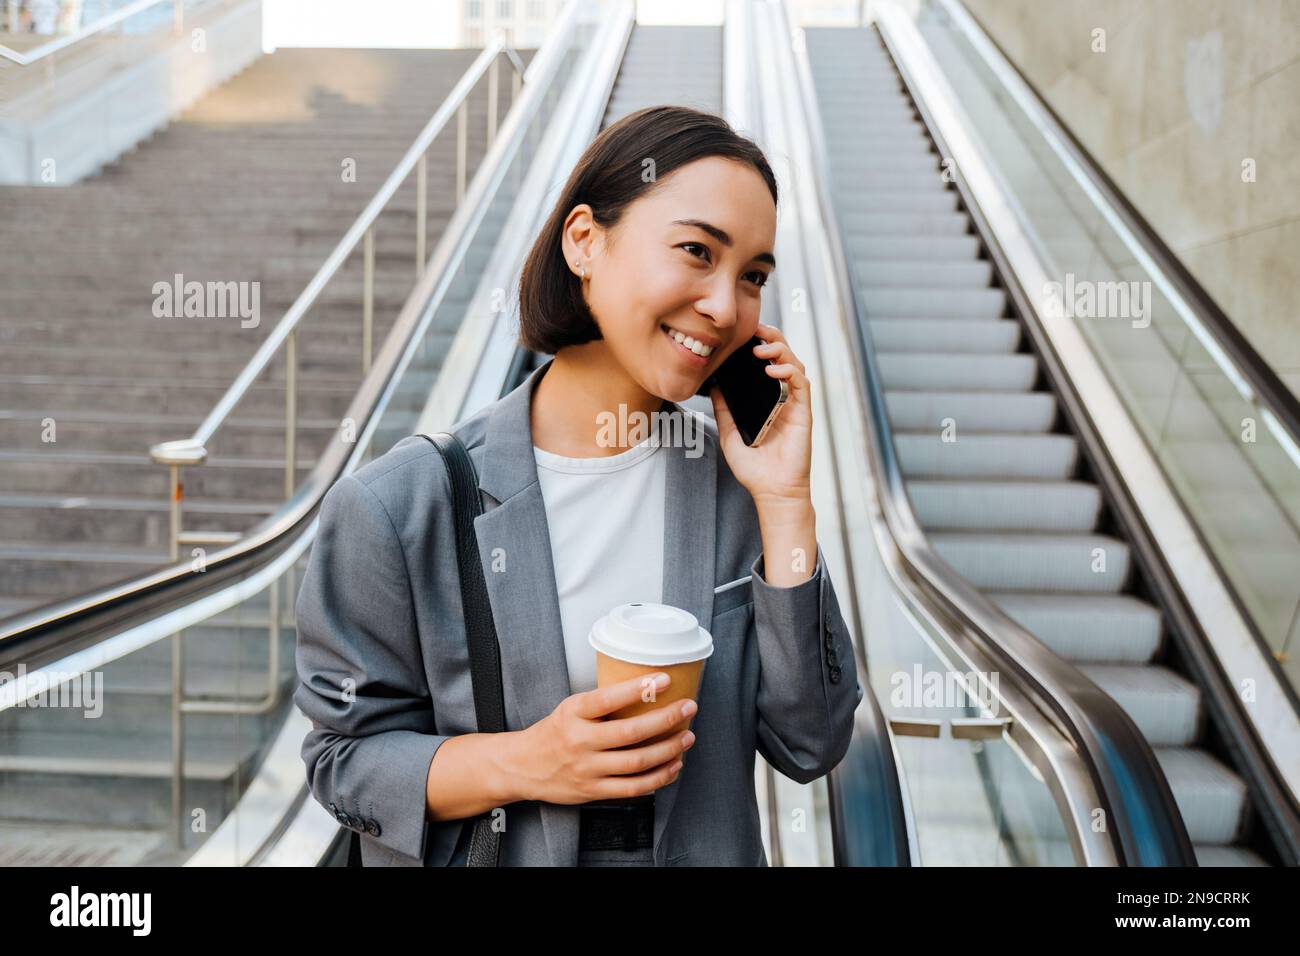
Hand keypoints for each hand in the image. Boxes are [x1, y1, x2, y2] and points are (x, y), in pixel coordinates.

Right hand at [512, 673, 697, 804]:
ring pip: (636, 762)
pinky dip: (658, 777)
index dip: (638, 688)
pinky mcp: (593, 790)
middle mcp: (579, 741)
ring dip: (668, 750)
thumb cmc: (554, 732)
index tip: (665, 678)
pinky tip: (673, 766)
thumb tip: (647, 691)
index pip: (608, 698)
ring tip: (687, 737)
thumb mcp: (571, 708)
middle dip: (666, 719)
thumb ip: (602, 705)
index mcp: (573, 713)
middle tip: (688, 707)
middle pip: (630, 732)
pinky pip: (633, 788)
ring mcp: (587, 769)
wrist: (522, 766)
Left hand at [709, 322, 813, 504]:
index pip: (767, 362)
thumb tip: (713, 386)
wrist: (772, 491)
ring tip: (761, 350)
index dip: (759, 344)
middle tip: (755, 330)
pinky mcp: (804, 412)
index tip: (744, 335)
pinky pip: (801, 384)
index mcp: (767, 399)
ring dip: (780, 351)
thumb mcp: (729, 433)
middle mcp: (783, 397)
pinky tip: (773, 371)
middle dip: (772, 338)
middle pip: (784, 356)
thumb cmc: (755, 468)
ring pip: (795, 364)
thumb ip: (724, 409)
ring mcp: (795, 403)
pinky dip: (789, 372)